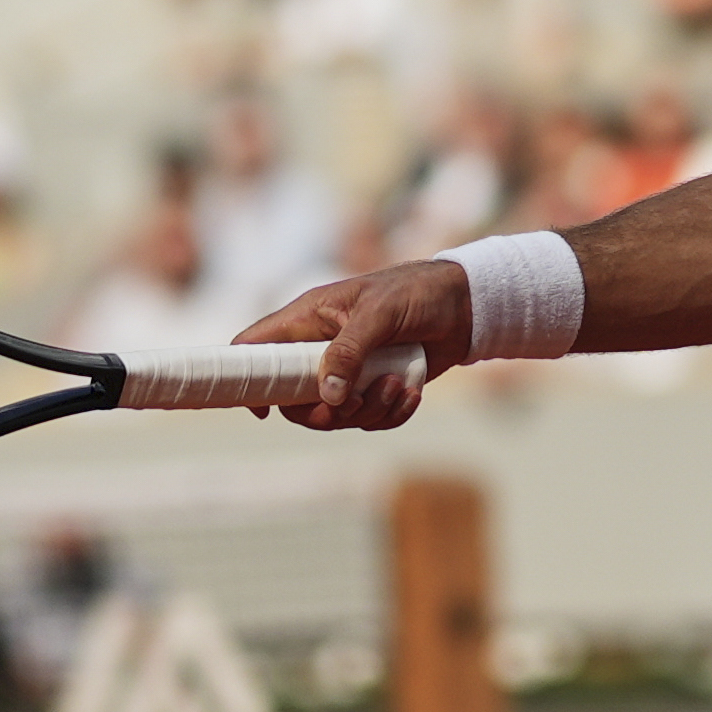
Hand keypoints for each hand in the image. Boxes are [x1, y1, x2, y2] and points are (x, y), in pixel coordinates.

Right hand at [235, 259, 470, 431]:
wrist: (465, 306)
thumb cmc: (416, 293)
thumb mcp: (379, 314)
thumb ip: (349, 350)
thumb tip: (327, 395)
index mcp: (307, 319)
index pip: (255, 347)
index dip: (246, 378)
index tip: (261, 410)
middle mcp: (321, 348)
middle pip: (294, 400)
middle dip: (323, 413)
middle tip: (352, 404)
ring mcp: (348, 371)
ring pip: (335, 414)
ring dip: (368, 411)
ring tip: (397, 386)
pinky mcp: (376, 387)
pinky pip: (370, 418)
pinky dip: (391, 414)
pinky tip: (411, 393)